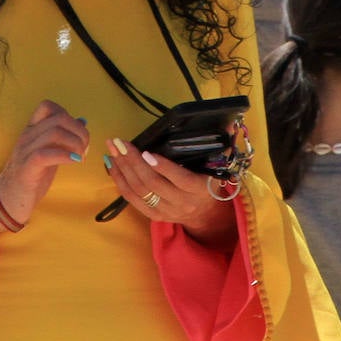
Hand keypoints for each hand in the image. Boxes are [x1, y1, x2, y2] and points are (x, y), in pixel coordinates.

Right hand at [0, 101, 89, 224]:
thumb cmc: (31, 176)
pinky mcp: (26, 168)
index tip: (77, 134)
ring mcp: (25, 151)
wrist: (9, 200)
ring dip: (75, 144)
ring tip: (80, 157)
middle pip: (59, 118)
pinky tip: (74, 162)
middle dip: (79, 131)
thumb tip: (82, 121)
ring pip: (54, 133)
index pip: (48, 106)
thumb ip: (62, 137)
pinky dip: (65, 156)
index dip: (68, 116)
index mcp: (31, 130)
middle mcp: (27, 136)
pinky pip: (46, 154)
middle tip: (84, 148)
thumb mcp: (49, 152)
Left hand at [104, 138, 235, 245]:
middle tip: (119, 143)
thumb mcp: (218, 166)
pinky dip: (119, 182)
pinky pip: (131, 199)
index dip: (162, 166)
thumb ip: (222, 147)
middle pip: (152, 183)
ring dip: (122, 169)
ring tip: (111, 150)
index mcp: (198, 189)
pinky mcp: (153, 216)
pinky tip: (112, 166)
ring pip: (139, 191)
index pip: (179, 179)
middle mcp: (181, 202)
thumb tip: (229, 125)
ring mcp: (165, 211)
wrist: (205, 214)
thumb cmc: (208, 182)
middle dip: (132, 161)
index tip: (147, 152)